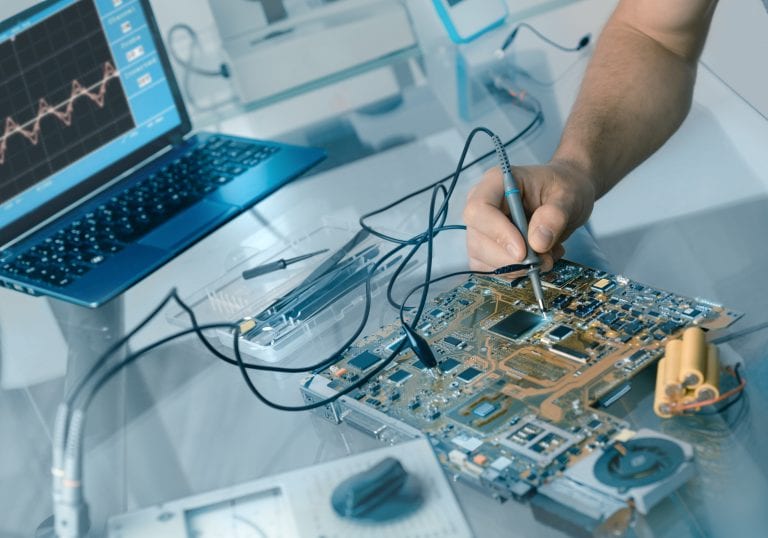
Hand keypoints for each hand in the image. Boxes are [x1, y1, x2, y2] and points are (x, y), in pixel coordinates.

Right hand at [462, 159, 595, 271]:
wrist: (566, 196)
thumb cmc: (565, 187)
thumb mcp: (568, 196)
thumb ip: (554, 216)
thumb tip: (537, 243)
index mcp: (495, 183)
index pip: (479, 209)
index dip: (498, 233)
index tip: (523, 251)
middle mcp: (482, 205)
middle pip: (478, 239)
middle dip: (509, 258)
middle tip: (543, 260)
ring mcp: (482, 228)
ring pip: (481, 259)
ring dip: (515, 268)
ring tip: (546, 257)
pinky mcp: (487, 247)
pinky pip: (489, 269)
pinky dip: (515, 272)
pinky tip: (537, 260)